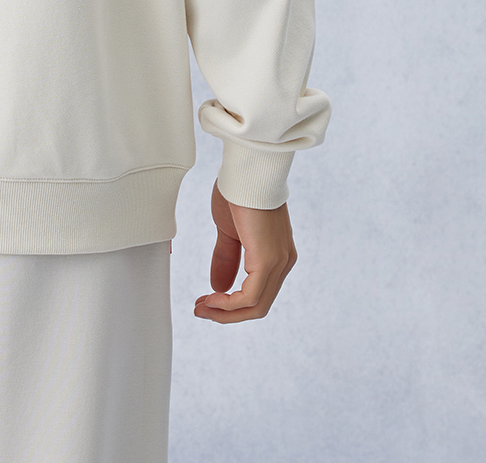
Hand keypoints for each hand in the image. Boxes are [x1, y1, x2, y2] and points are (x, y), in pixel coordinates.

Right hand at [192, 180, 297, 323]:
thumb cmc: (239, 192)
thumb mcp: (229, 231)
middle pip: (258, 306)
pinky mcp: (268, 260)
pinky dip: (230, 304)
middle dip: (227, 313)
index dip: (232, 304)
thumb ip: (227, 258)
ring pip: (256, 306)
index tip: (207, 301)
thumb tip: (218, 287)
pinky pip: (251, 296)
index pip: (259, 293)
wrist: (247, 171)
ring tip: (202, 307)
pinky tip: (212, 298)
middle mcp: (283, 262)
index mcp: (277, 255)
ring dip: (225, 312)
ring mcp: (279, 262)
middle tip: (201, 310)